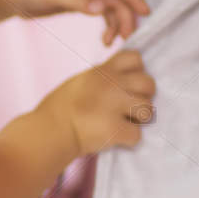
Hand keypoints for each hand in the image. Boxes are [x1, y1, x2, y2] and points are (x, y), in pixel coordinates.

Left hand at [0, 0, 149, 44]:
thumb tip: (101, 8)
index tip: (146, 13)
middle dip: (126, 16)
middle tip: (126, 39)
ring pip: (111, 7)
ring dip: (116, 24)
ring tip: (110, 43)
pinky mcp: (78, 3)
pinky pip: (101, 13)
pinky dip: (106, 26)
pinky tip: (104, 41)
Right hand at [40, 49, 155, 156]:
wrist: (49, 131)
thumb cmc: (62, 108)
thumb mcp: (82, 80)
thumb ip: (104, 77)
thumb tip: (126, 79)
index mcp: (104, 71)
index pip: (136, 58)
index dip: (136, 72)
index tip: (127, 84)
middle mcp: (112, 84)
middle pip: (149, 84)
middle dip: (143, 97)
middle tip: (129, 108)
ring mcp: (114, 106)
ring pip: (148, 110)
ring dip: (138, 119)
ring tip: (123, 122)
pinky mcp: (114, 129)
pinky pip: (137, 135)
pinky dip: (128, 139)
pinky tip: (115, 137)